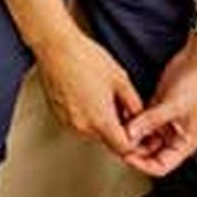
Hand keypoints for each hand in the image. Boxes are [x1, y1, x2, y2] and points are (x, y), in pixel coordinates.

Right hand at [32, 29, 143, 156]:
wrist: (56, 47)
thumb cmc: (85, 58)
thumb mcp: (120, 79)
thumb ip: (134, 104)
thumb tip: (139, 117)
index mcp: (101, 120)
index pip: (123, 148)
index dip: (136, 143)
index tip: (140, 134)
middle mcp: (82, 127)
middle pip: (108, 141)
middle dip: (119, 130)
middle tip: (124, 109)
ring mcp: (68, 122)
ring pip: (93, 132)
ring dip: (102, 122)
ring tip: (104, 96)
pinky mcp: (58, 115)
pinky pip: (79, 123)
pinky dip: (88, 116)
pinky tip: (89, 95)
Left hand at [122, 34, 196, 176]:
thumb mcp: (173, 106)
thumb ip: (150, 121)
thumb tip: (130, 133)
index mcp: (184, 144)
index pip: (160, 166)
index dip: (142, 164)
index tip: (126, 155)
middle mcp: (174, 136)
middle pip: (149, 154)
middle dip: (133, 149)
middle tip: (118, 142)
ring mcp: (164, 122)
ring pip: (143, 137)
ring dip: (131, 134)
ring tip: (117, 129)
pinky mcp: (157, 107)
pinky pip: (141, 120)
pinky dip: (131, 120)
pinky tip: (121, 116)